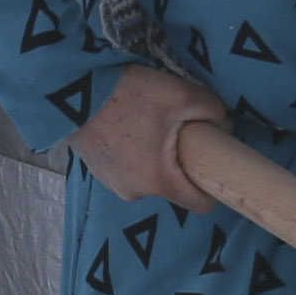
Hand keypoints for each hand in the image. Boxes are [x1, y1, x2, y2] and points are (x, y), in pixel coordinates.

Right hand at [69, 61, 226, 212]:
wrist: (73, 89)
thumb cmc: (130, 96)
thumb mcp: (183, 95)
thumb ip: (214, 112)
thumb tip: (223, 127)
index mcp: (161, 183)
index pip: (201, 205)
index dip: (213, 186)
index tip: (213, 164)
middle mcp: (136, 193)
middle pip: (173, 185)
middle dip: (180, 162)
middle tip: (174, 128)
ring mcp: (113, 185)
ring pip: (150, 176)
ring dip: (154, 156)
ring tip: (145, 123)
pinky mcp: (97, 172)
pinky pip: (128, 168)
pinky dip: (133, 153)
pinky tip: (126, 126)